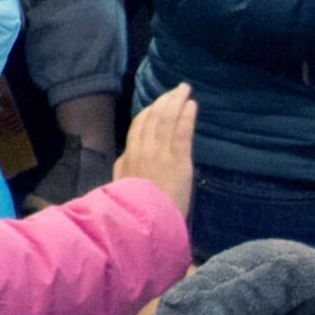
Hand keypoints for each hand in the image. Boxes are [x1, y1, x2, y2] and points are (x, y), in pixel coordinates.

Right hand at [113, 83, 195, 216]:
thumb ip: (125, 172)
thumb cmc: (134, 213)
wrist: (142, 224)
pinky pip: (182, 131)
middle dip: (164, 101)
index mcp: (127, 158)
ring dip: (176, 102)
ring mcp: (159, 154)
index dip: (149, 112)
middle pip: (152, 118)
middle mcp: (141, 151)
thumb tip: (127, 159)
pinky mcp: (177, 160)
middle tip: (175, 90)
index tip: (157, 104)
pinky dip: (187, 115)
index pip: (137, 127)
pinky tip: (192, 105)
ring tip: (184, 90)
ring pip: (166, 120)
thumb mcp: (122, 189)